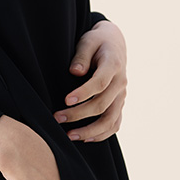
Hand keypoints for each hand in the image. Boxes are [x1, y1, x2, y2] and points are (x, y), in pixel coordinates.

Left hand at [53, 19, 127, 142]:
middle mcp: (120, 82)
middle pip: (102, 104)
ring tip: (69, 135)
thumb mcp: (88, 41)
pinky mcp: (119, 103)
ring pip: (110, 119)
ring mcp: (121, 95)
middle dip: (79, 114)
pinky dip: (102, 134)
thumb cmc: (97, 42)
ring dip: (90, 131)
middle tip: (57, 118)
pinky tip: (85, 139)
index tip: (66, 100)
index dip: (84, 93)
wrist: (114, 44)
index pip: (100, 83)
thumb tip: (75, 72)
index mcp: (114, 64)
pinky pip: (115, 124)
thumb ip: (81, 56)